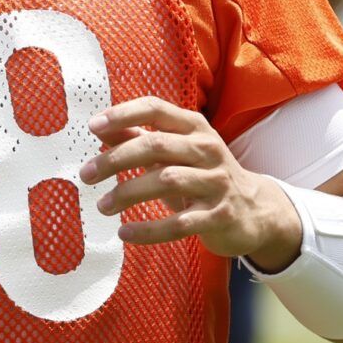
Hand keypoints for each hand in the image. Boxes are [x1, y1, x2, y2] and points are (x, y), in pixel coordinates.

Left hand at [79, 97, 301, 270]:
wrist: (255, 210)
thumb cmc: (203, 175)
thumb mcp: (176, 152)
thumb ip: (140, 139)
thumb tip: (100, 128)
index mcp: (195, 127)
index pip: (156, 109)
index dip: (123, 114)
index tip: (93, 126)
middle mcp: (208, 150)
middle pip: (156, 146)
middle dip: (116, 159)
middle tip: (87, 174)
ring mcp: (217, 182)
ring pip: (166, 182)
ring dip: (128, 193)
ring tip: (103, 206)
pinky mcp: (220, 216)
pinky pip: (179, 224)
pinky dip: (148, 230)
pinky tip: (125, 233)